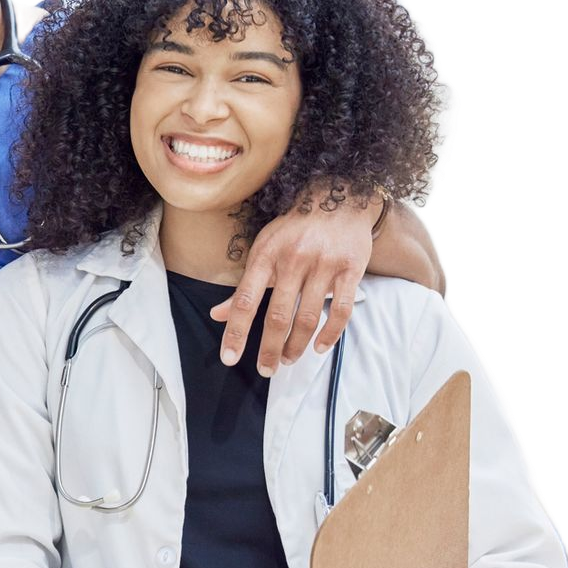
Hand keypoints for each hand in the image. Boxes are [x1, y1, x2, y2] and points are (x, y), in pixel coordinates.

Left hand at [213, 186, 379, 375]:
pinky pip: (340, 310)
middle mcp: (293, 261)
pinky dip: (330, 334)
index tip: (230, 358)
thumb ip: (243, 287)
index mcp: (265, 256)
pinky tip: (320, 347)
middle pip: (277, 316)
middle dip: (269, 349)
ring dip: (296, 345)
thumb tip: (217, 314)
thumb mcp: (262, 250)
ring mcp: (323, 265)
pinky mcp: (350, 269)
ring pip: (308, 317)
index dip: (236, 332)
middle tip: (266, 370)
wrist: (338, 198)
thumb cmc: (294, 229)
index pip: (245, 301)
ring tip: (288, 359)